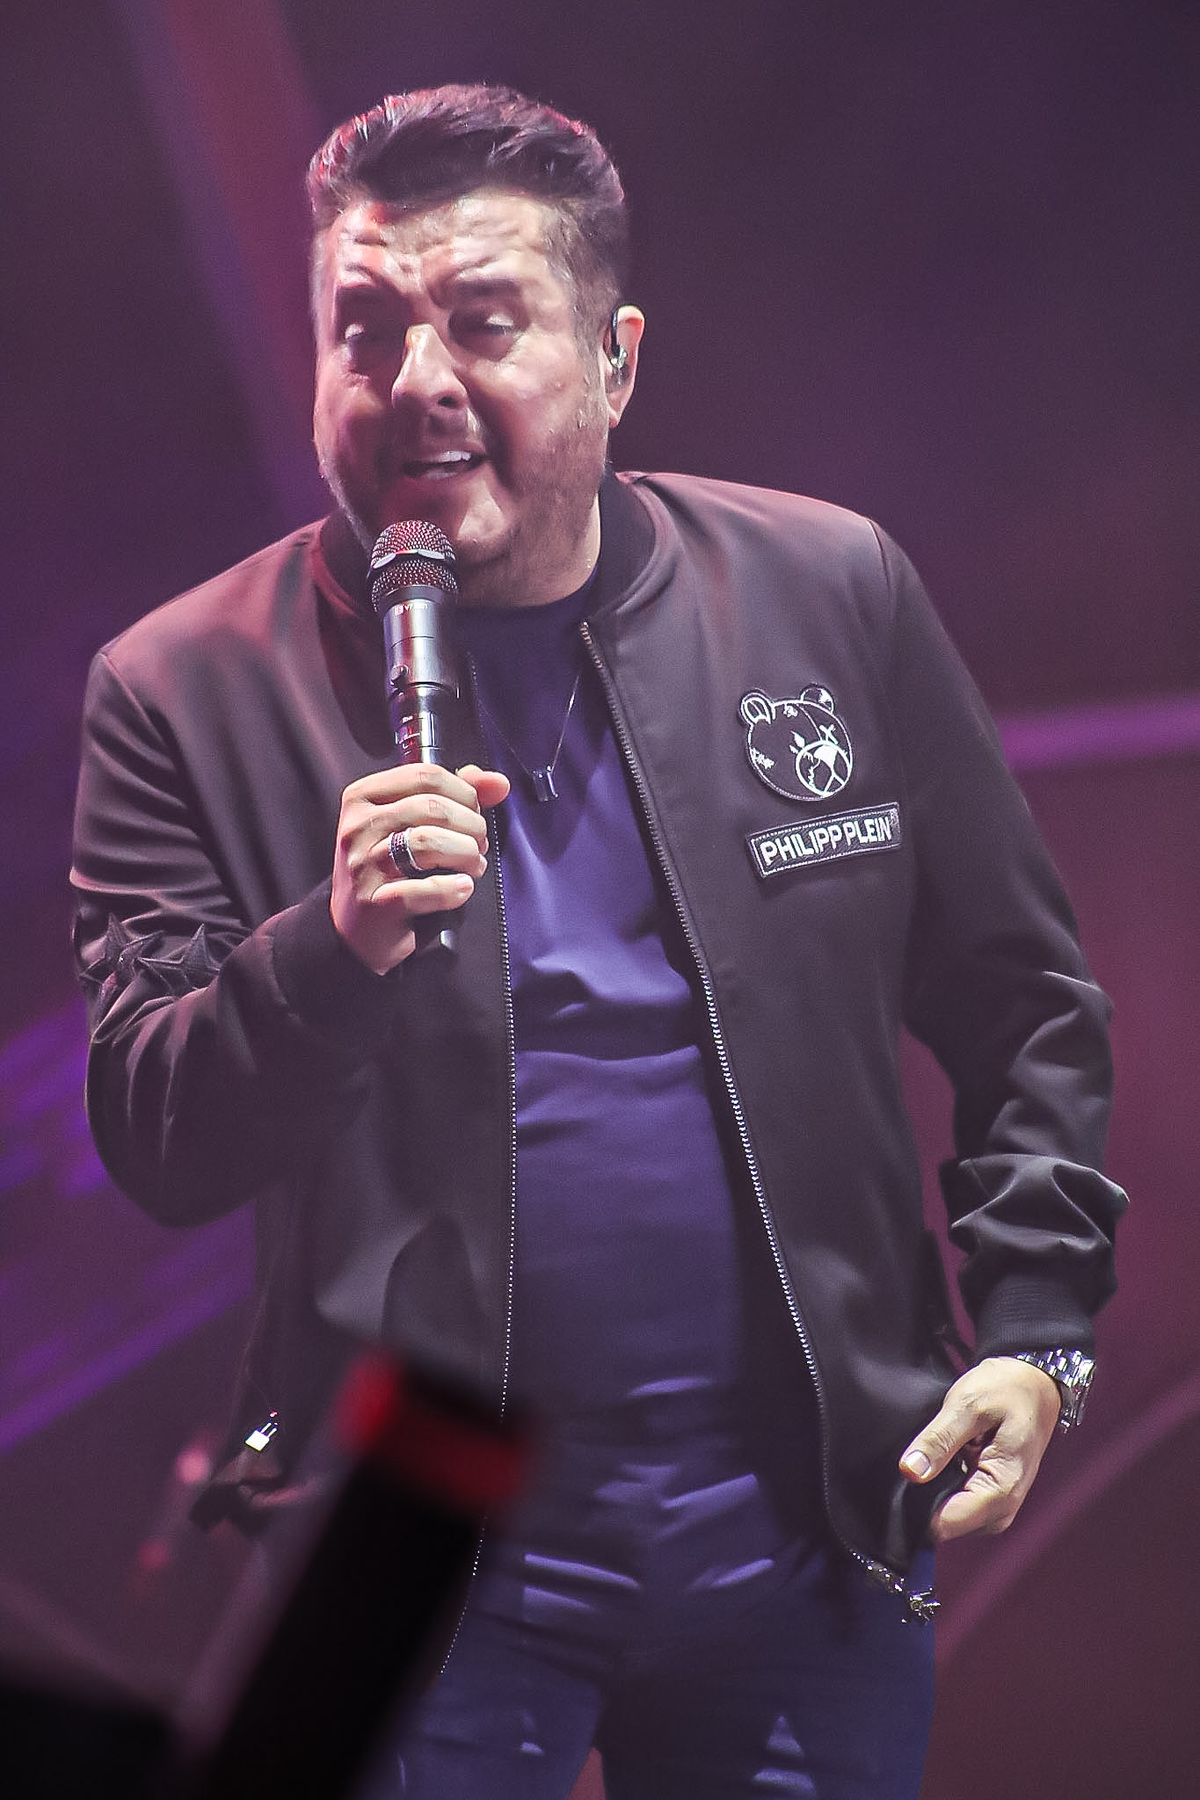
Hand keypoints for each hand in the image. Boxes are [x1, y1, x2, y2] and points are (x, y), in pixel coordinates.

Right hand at [330, 762, 509, 973]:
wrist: (355, 931)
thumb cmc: (387, 872)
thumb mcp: (410, 825)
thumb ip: (453, 796)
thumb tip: (497, 783)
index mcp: (364, 798)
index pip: (426, 775)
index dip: (464, 793)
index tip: (473, 813)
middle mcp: (358, 827)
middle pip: (433, 807)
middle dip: (470, 826)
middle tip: (477, 845)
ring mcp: (364, 865)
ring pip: (429, 842)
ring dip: (466, 854)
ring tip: (472, 866)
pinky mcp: (376, 903)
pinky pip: (426, 889)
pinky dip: (454, 889)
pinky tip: (461, 889)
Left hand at [899, 1355, 1061, 1542]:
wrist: (1034, 1385)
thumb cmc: (1007, 1391)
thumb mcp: (967, 1405)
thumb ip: (939, 1440)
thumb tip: (910, 1472)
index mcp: (1002, 1490)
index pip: (947, 1522)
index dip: (918, 1504)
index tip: (909, 1474)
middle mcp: (1002, 1508)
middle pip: (946, 1524)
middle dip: (926, 1495)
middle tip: (928, 1454)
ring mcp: (997, 1507)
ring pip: (949, 1516)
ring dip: (936, 1488)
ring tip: (942, 1452)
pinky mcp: (989, 1499)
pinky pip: (957, 1504)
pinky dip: (945, 1485)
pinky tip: (947, 1459)